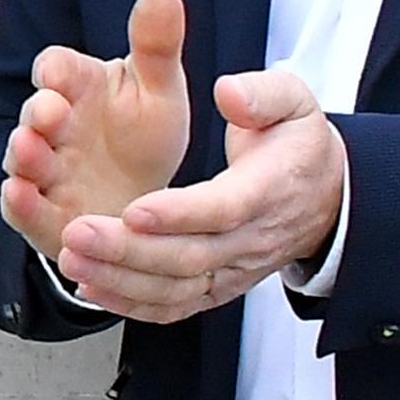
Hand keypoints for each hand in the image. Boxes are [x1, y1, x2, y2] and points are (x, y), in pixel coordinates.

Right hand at [1, 0, 193, 292]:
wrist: (146, 206)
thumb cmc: (144, 138)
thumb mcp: (158, 90)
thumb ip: (157, 47)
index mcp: (78, 87)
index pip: (56, 68)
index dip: (54, 71)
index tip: (56, 73)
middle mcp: (54, 126)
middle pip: (36, 113)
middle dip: (38, 111)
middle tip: (48, 111)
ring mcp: (46, 171)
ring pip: (24, 159)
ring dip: (23, 153)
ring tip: (28, 147)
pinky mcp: (45, 215)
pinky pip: (24, 208)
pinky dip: (18, 202)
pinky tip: (18, 193)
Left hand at [52, 66, 346, 324]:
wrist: (327, 199)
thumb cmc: (297, 145)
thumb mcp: (295, 102)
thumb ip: (262, 94)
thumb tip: (228, 94)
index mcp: (268, 190)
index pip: (222, 209)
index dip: (179, 213)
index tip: (133, 208)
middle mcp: (250, 239)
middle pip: (189, 256)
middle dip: (129, 250)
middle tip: (76, 233)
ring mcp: (234, 269)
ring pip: (177, 288)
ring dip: (121, 280)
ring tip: (72, 260)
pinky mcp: (219, 287)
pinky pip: (175, 306)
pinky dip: (132, 304)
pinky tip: (90, 287)